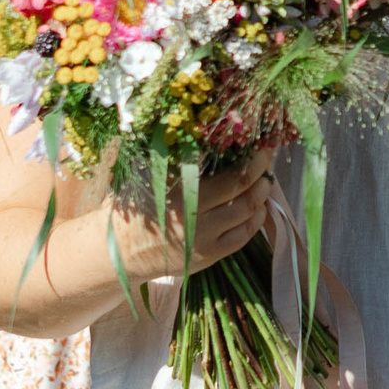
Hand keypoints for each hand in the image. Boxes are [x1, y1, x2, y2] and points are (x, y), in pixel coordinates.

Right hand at [117, 148, 279, 284]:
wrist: (121, 250)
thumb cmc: (137, 204)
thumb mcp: (150, 175)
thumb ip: (178, 157)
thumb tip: (210, 133)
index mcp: (180, 193)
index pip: (229, 175)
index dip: (251, 160)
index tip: (259, 144)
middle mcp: (195, 217)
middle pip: (243, 192)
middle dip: (261, 172)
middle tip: (267, 158)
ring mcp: (203, 239)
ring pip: (247, 213)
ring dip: (262, 194)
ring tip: (264, 179)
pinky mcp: (208, 256)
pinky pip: (243, 237)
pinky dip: (256, 219)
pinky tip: (259, 206)